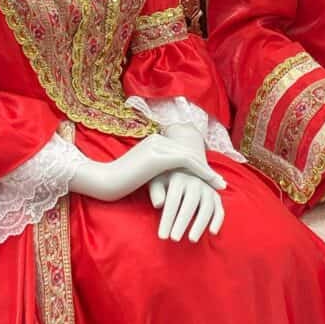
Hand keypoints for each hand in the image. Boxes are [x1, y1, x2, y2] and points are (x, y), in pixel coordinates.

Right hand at [71, 133, 225, 202]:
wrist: (104, 181)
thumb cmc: (119, 182)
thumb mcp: (141, 173)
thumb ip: (156, 172)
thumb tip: (168, 183)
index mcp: (154, 140)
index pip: (181, 151)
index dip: (198, 165)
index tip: (210, 178)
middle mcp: (158, 139)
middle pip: (189, 152)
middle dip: (206, 168)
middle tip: (220, 182)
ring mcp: (158, 145)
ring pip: (191, 156)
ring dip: (208, 172)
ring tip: (220, 184)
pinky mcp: (159, 156)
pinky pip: (187, 162)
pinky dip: (202, 173)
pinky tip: (212, 184)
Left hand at [148, 171, 224, 242]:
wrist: (181, 172)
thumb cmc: (164, 183)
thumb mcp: (156, 183)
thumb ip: (156, 192)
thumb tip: (158, 204)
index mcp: (179, 178)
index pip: (173, 200)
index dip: (168, 219)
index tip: (162, 236)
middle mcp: (196, 181)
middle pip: (190, 204)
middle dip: (182, 223)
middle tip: (174, 239)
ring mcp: (208, 189)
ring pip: (207, 207)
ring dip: (200, 224)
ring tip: (191, 240)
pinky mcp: (216, 197)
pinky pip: (219, 210)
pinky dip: (217, 221)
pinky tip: (212, 233)